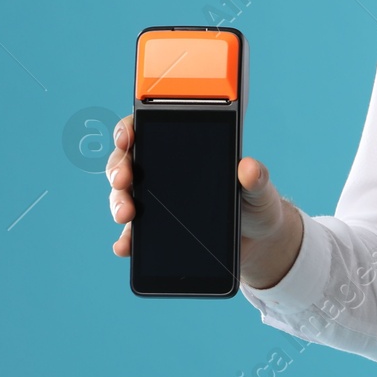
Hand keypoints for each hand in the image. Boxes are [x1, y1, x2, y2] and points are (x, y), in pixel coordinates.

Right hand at [106, 114, 300, 287]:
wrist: (257, 241)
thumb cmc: (256, 204)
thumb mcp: (259, 189)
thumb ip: (257, 179)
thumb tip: (249, 168)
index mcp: (187, 153)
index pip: (149, 131)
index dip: (130, 129)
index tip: (126, 137)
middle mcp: (164, 174)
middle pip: (127, 163)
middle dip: (118, 169)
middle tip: (123, 181)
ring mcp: (156, 203)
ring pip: (124, 196)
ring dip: (117, 203)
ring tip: (125, 214)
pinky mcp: (156, 233)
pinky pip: (133, 235)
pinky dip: (125, 240)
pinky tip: (124, 246)